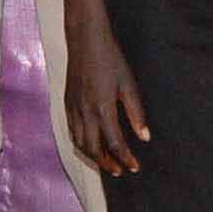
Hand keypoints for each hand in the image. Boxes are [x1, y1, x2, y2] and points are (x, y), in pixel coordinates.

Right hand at [65, 28, 150, 173]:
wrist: (85, 40)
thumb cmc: (110, 59)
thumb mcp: (128, 84)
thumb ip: (136, 113)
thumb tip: (145, 137)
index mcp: (103, 108)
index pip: (115, 143)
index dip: (126, 158)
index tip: (135, 167)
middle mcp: (85, 112)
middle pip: (94, 149)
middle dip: (107, 164)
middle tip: (120, 171)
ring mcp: (73, 108)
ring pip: (79, 143)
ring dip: (93, 157)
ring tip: (107, 163)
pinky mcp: (67, 103)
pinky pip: (72, 132)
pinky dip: (81, 144)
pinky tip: (91, 145)